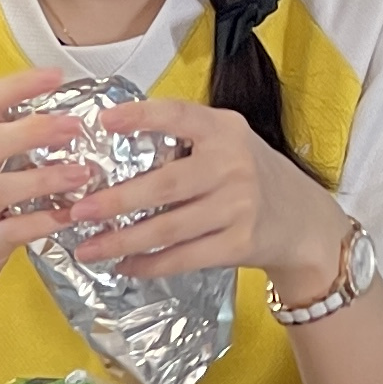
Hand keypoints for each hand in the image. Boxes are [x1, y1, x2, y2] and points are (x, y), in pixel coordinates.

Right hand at [0, 64, 100, 330]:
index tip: (55, 75)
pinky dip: (40, 223)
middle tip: (75, 127)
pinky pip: (9, 232)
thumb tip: (55, 117)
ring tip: (81, 174)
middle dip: (35, 130)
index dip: (19, 85)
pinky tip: (67, 216)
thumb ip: (0, 143)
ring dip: (44, 179)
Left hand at [68, 99, 348, 299]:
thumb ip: (185, 141)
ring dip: (123, 241)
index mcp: (224, 129)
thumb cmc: (250, 177)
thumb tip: (113, 146)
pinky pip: (184, 257)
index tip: (104, 122)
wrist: (304, 221)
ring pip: (169, 227)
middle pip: (165, 184)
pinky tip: (123, 266)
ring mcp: (239, 206)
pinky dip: (149, 265)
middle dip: (117, 200)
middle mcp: (233, 164)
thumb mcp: (228, 143)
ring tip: (88, 247)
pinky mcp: (240, 243)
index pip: (179, 116)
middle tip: (79, 210)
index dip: (141, 117)